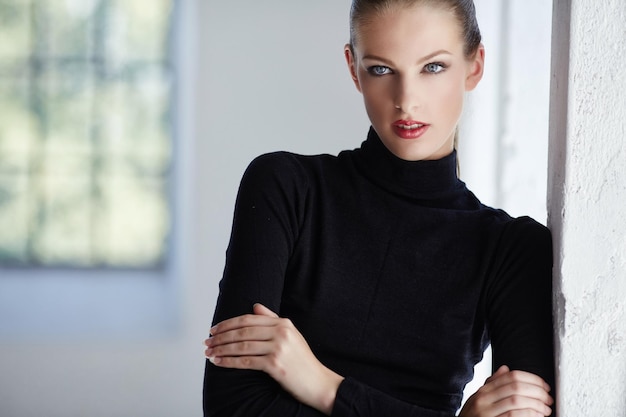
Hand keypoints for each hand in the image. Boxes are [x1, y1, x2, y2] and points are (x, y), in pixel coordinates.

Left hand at [204, 304, 343, 414]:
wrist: (318, 383)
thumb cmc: (302, 361)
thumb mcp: (291, 335)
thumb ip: (272, 319)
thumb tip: (255, 306)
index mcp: (283, 323)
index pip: (249, 319)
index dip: (228, 323)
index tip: (214, 329)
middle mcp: (281, 332)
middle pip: (243, 330)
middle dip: (221, 336)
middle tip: (207, 341)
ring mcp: (278, 348)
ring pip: (242, 345)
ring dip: (221, 349)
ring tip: (208, 352)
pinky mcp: (275, 365)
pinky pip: (246, 361)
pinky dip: (229, 361)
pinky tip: (218, 362)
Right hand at [459, 365, 553, 416]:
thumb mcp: (478, 399)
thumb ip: (492, 385)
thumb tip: (505, 369)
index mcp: (483, 390)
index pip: (510, 376)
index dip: (532, 379)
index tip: (544, 385)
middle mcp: (483, 399)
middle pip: (515, 387)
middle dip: (537, 392)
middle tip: (548, 398)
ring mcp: (486, 412)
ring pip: (516, 401)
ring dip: (536, 405)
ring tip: (545, 410)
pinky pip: (513, 416)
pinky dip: (529, 415)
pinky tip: (537, 416)